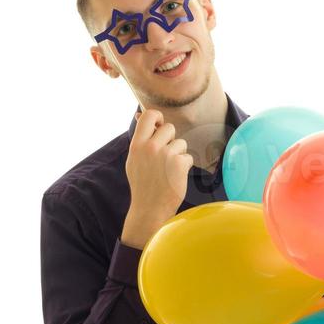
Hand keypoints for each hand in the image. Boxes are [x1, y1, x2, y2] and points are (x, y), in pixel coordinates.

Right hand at [120, 109, 193, 247]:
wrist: (150, 208)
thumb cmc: (143, 183)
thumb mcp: (134, 159)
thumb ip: (140, 138)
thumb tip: (141, 114)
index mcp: (137, 144)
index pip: (149, 115)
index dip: (158, 117)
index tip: (160, 127)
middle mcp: (150, 147)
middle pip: (169, 127)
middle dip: (171, 139)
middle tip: (166, 156)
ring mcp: (165, 155)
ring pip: (181, 142)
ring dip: (179, 154)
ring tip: (168, 170)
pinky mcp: (179, 163)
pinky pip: (188, 156)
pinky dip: (184, 166)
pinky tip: (175, 177)